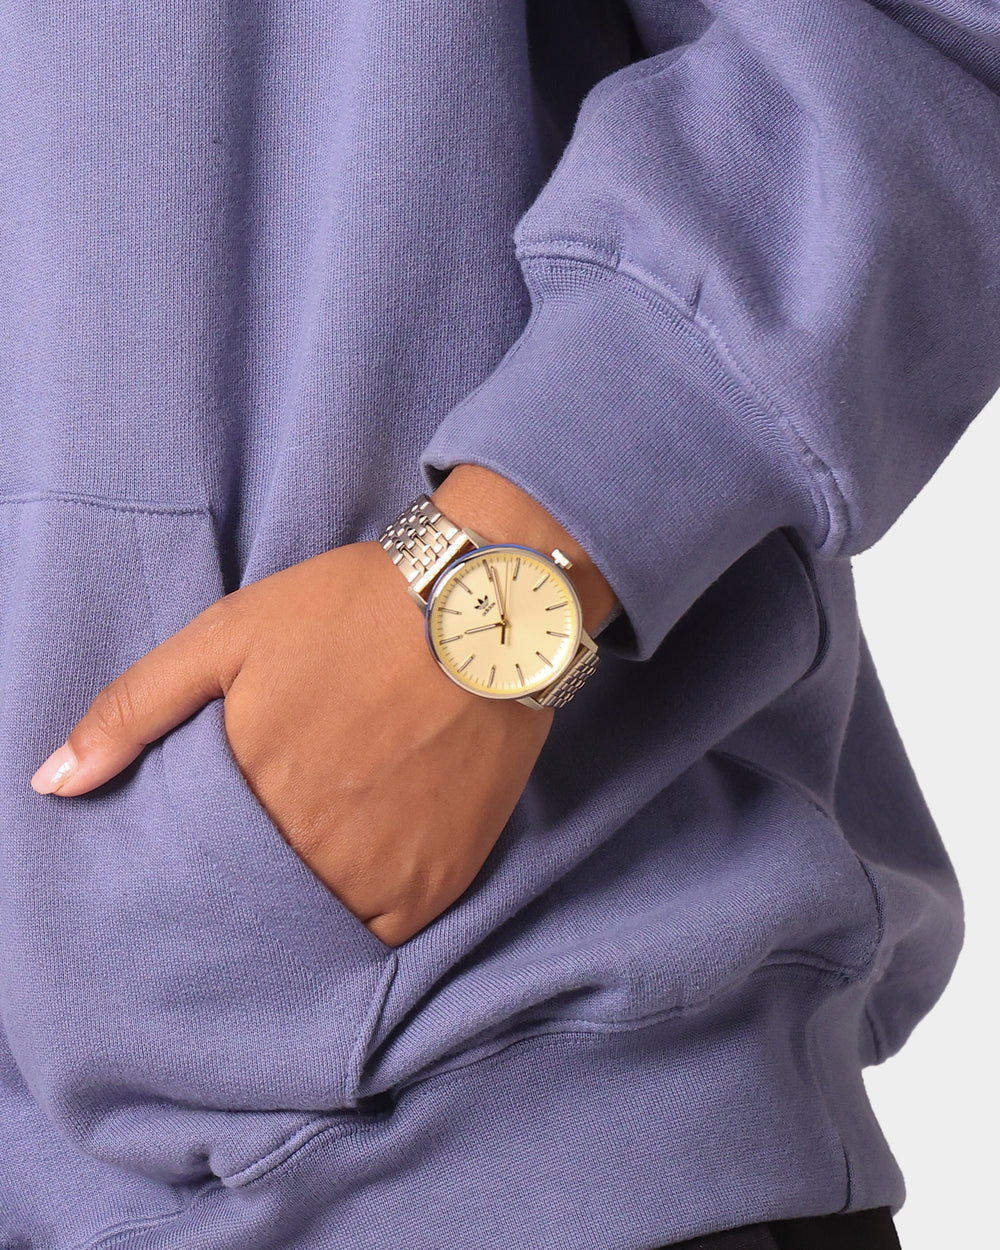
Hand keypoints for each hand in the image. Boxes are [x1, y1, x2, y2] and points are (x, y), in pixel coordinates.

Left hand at [28, 539, 554, 945]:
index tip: (191, 865)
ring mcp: (386, 872)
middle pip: (253, 912)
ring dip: (300, 918)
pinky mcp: (445, 876)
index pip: (192, 878)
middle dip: (238, 901)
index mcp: (252, 794)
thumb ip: (135, 709)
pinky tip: (356, 883)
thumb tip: (54, 782)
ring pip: (318, 933)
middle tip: (249, 869)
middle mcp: (316, 849)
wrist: (486, 604)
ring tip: (302, 877)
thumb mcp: (227, 634)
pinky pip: (388, 936)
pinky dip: (364, 923)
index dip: (187, 875)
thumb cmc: (351, 610)